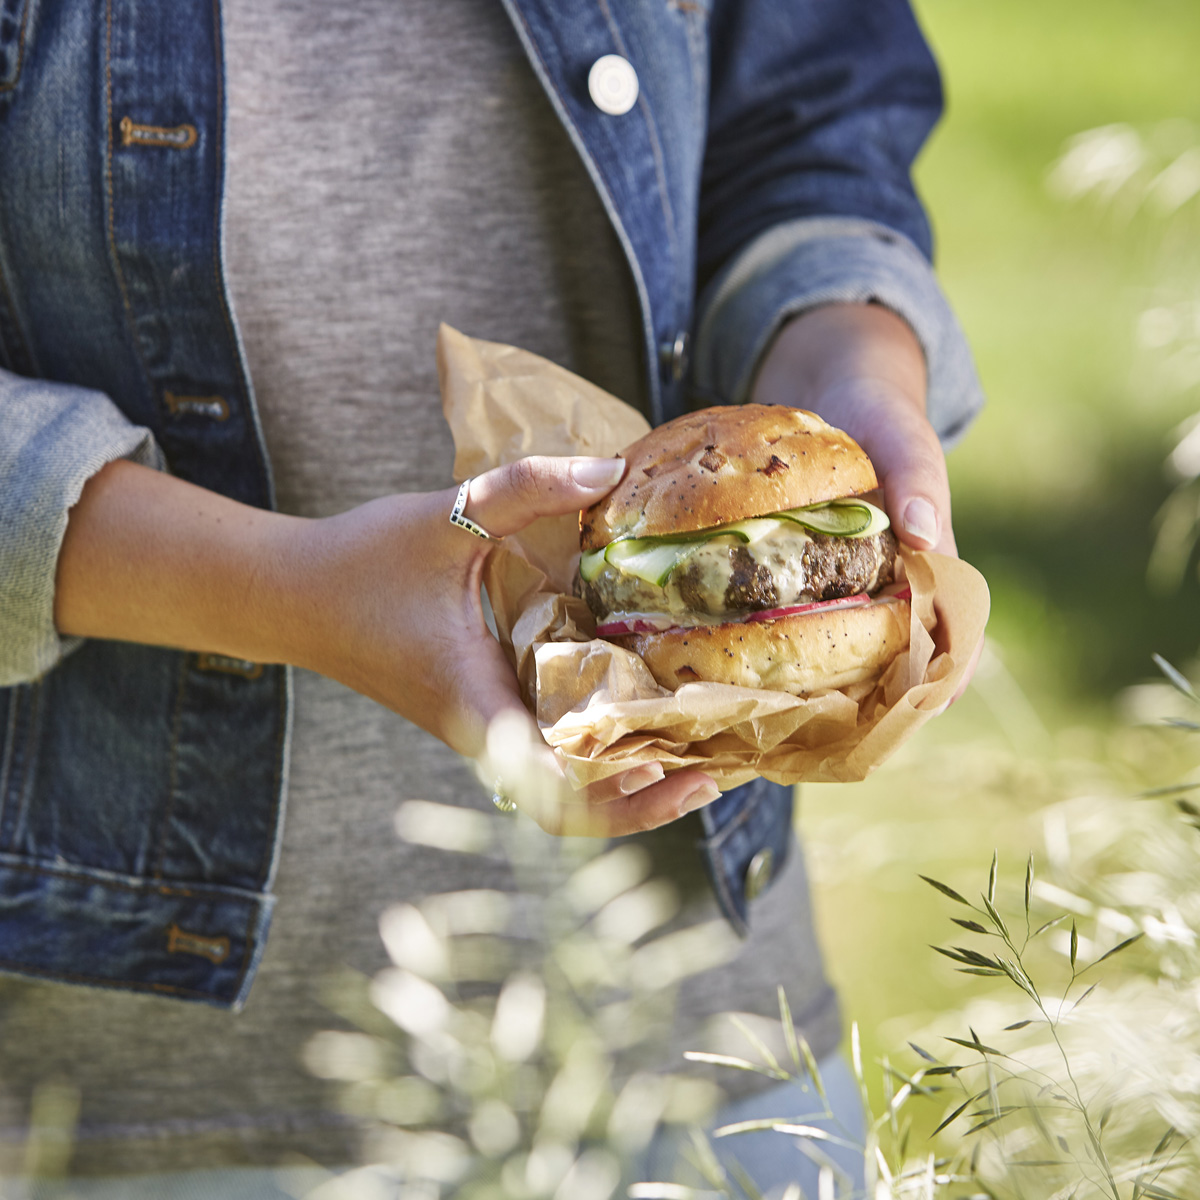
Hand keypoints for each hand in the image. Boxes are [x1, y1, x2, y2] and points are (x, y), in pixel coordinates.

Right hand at [56, 456, 718, 835]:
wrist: (295, 596)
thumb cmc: (362, 561)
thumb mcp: (446, 513)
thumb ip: (528, 483)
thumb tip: (615, 470)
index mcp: (476, 699)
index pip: (549, 785)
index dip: (616, 798)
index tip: (676, 771)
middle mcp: (486, 730)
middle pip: (574, 806)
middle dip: (648, 801)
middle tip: (722, 768)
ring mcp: (486, 729)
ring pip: (568, 786)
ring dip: (633, 780)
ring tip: (702, 753)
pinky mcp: (486, 713)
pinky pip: (553, 750)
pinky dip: (603, 747)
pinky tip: (645, 712)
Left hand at [751, 302, 981, 692]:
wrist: (838, 393)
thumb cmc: (884, 419)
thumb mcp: (905, 440)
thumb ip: (918, 481)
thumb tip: (928, 537)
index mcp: (932, 577)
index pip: (951, 652)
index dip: (935, 691)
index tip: (906, 718)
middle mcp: (891, 599)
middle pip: (888, 676)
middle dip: (857, 711)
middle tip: (814, 736)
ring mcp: (846, 598)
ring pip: (834, 663)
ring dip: (805, 691)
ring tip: (763, 718)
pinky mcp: (799, 586)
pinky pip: (784, 626)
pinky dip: (763, 646)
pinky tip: (722, 665)